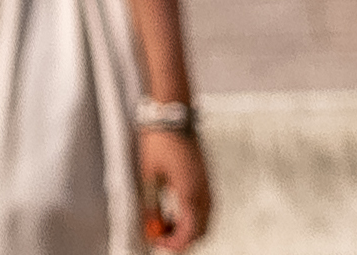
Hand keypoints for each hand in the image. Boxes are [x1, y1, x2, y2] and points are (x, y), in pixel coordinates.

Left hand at [139, 109, 208, 246]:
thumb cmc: (159, 141)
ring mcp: (207, 184)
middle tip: (161, 238)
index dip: (173, 244)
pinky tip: (174, 211)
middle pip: (201, 231)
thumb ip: (150, 205)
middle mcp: (203, 191)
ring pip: (205, 220)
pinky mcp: (206, 178)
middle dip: (182, 239)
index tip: (158, 244)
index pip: (189, 233)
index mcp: (189, 192)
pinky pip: (205, 207)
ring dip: (188, 229)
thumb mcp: (149, 176)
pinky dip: (192, 216)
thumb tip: (148, 227)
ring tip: (165, 224)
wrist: (172, 114)